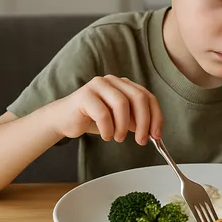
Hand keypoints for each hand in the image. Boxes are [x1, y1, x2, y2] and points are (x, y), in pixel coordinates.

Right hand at [47, 76, 162, 144]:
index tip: (156, 135)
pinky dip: (108, 129)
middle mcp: (113, 81)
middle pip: (138, 98)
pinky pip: (103, 114)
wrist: (64, 119)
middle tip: (141, 141)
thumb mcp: (120, 120)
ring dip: (123, 127)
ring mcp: (98, 85)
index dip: (156, 116)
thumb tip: (153, 132)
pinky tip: (106, 135)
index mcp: (125, 84)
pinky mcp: (85, 95)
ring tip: (117, 138)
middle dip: (143, 122)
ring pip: (122, 104)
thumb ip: (135, 121)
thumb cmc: (93, 119)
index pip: (148, 97)